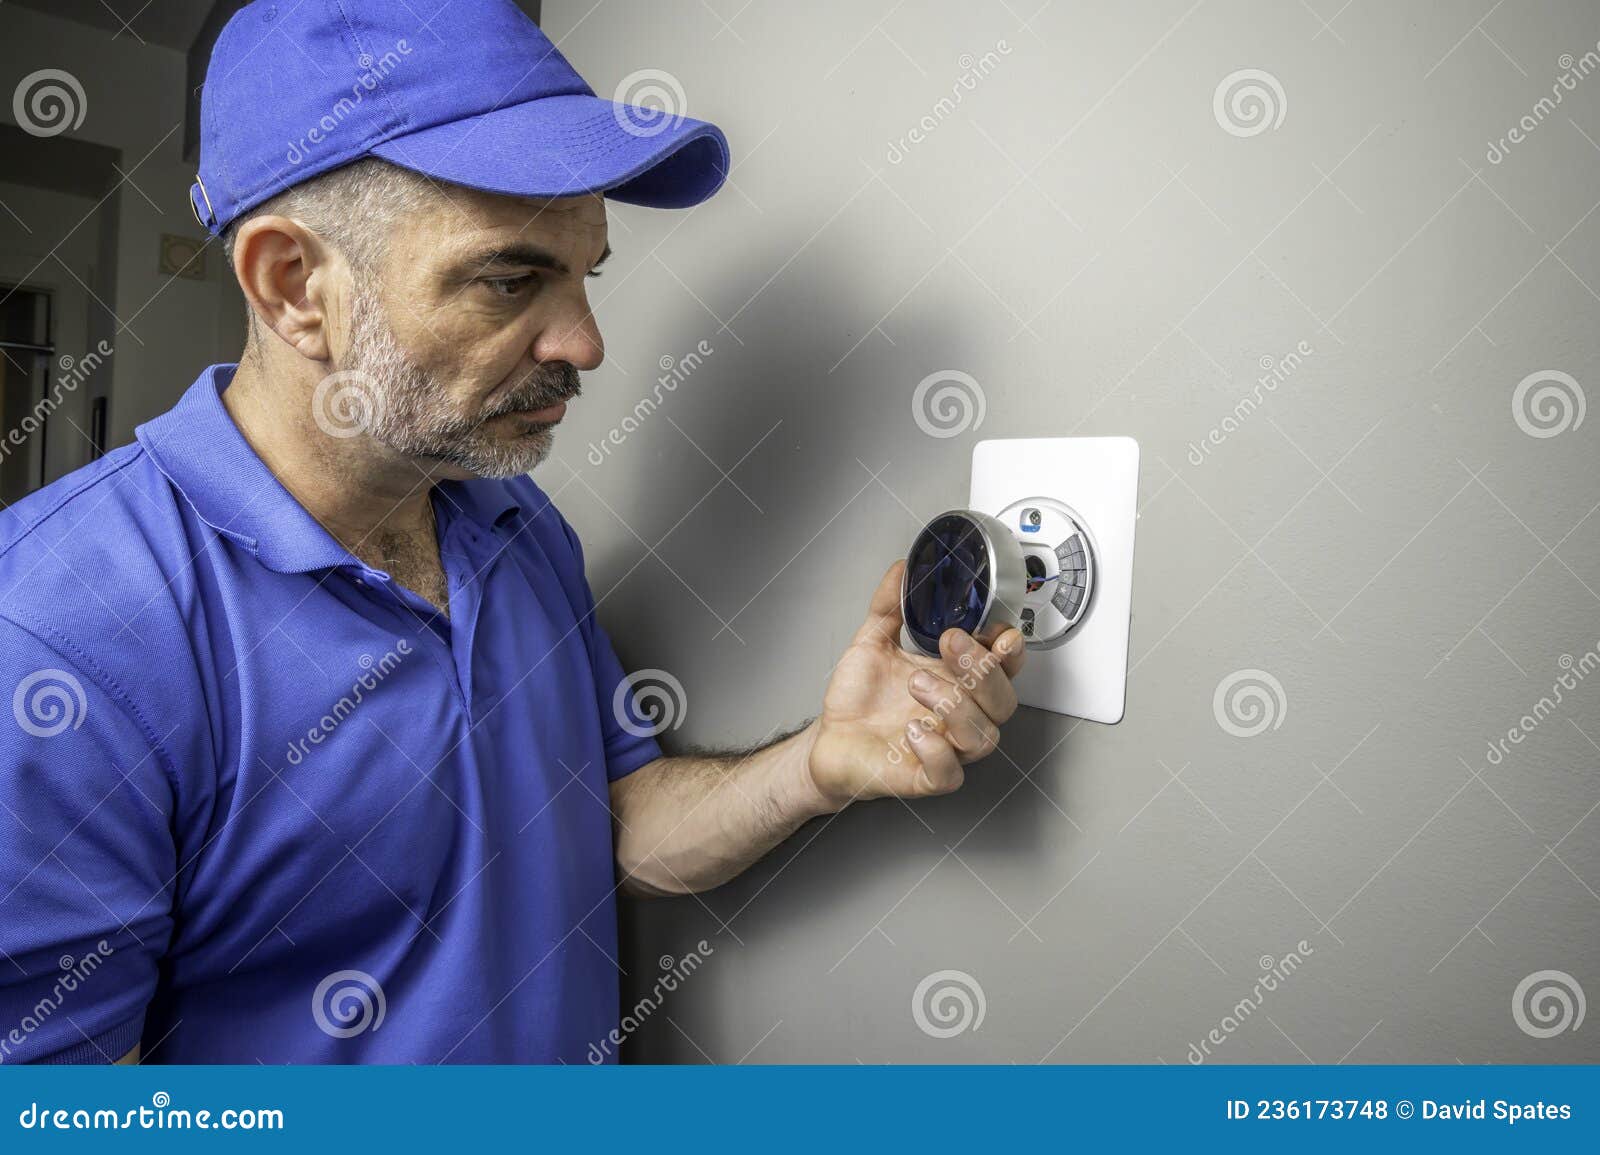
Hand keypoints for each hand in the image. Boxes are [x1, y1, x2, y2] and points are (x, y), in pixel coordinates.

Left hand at [803, 559, 1025, 809]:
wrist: (827, 738)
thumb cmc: (859, 699)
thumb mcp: (873, 642)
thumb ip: (889, 605)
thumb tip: (900, 570)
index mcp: (957, 682)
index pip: (1004, 668)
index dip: (1011, 652)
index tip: (997, 631)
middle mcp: (959, 716)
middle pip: (1003, 701)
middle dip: (983, 671)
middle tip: (949, 643)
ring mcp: (946, 748)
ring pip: (983, 737)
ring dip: (957, 705)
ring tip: (917, 683)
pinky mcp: (924, 778)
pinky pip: (950, 774)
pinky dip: (937, 751)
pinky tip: (914, 730)